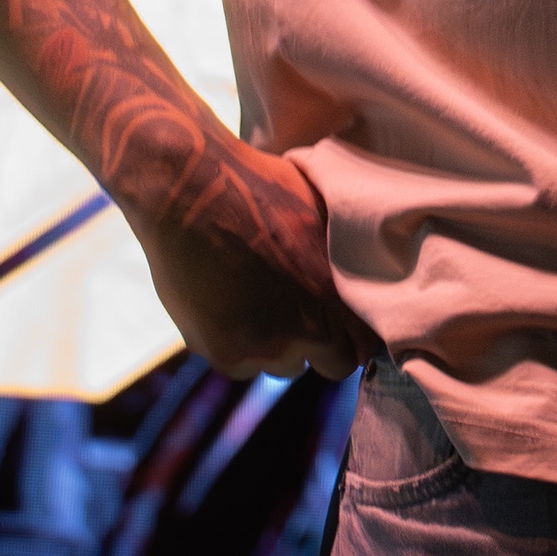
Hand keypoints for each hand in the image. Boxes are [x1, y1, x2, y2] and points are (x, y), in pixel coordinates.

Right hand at [137, 134, 374, 381]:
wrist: (188, 193)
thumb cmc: (260, 189)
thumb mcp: (324, 213)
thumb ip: (348, 258)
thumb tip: (368, 275)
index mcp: (339, 297)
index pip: (364, 348)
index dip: (350, 334)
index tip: (338, 321)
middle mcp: (308, 331)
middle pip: (328, 364)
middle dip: (317, 343)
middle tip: (294, 307)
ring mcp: (264, 348)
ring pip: (281, 366)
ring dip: (276, 345)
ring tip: (257, 299)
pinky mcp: (223, 353)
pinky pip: (241, 364)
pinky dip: (236, 344)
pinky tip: (228, 304)